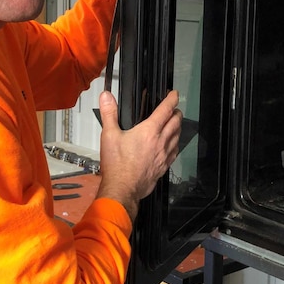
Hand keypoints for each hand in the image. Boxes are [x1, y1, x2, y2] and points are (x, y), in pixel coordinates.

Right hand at [95, 90, 181, 220]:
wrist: (122, 189)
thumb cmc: (116, 164)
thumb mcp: (109, 135)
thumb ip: (109, 113)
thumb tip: (106, 96)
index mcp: (149, 131)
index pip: (165, 110)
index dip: (171, 99)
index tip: (174, 94)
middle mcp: (160, 142)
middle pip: (176, 122)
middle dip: (176, 112)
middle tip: (174, 108)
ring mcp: (164, 156)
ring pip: (178, 137)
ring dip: (178, 127)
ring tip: (175, 124)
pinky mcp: (164, 167)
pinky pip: (175, 152)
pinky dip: (175, 144)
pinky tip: (172, 145)